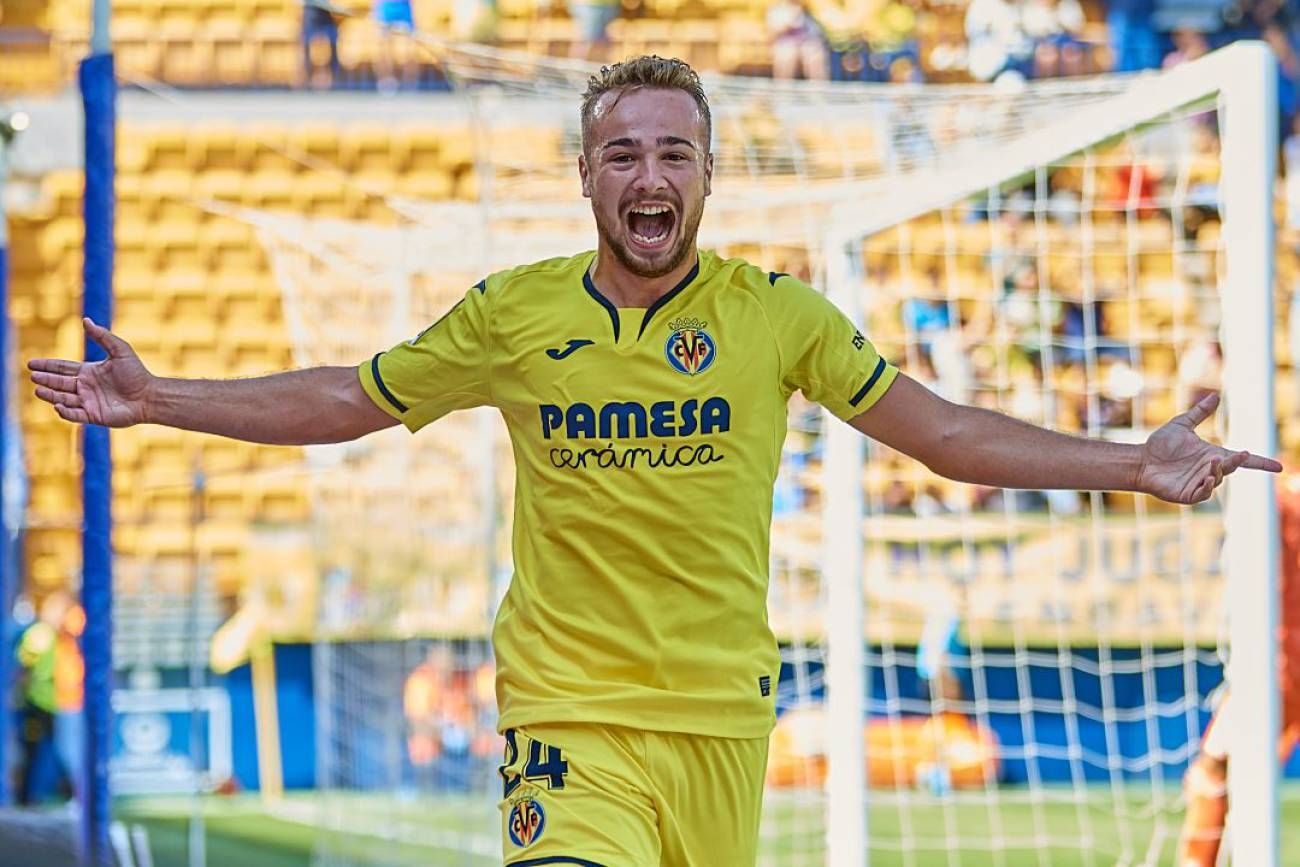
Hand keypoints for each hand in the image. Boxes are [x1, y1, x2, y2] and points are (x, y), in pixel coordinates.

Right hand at [28, 318, 152, 427]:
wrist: (150, 396)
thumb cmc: (137, 373)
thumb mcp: (119, 350)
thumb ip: (102, 336)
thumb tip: (85, 320)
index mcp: (90, 372)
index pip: (63, 368)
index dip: (48, 365)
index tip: (31, 364)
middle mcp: (86, 387)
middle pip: (60, 383)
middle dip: (46, 380)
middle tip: (33, 377)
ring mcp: (89, 402)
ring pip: (64, 399)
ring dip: (51, 395)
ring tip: (38, 390)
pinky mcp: (94, 416)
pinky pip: (75, 415)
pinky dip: (65, 411)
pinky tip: (57, 405)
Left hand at [1137, 393, 1281, 503]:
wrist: (1140, 460)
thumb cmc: (1160, 444)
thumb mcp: (1182, 424)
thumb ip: (1199, 413)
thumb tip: (1215, 396)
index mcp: (1213, 455)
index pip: (1241, 460)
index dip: (1260, 463)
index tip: (1279, 466)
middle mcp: (1209, 470)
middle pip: (1230, 468)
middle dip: (1237, 462)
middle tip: (1240, 454)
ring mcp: (1199, 483)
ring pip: (1216, 480)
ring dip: (1217, 471)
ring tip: (1210, 461)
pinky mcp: (1187, 495)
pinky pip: (1202, 494)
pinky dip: (1206, 487)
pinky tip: (1204, 478)